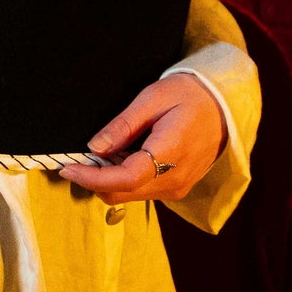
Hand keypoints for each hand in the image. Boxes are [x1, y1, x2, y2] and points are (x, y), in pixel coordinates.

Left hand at [57, 71, 226, 204]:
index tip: (67, 168)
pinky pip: (141, 192)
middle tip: (75, 159)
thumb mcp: (152, 98)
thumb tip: (95, 147)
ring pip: (129, 196)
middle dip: (93, 180)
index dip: (92, 177)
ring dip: (106, 181)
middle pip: (121, 193)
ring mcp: (177, 188)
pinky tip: (119, 159)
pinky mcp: (176, 189)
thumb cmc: (188, 96)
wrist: (223, 107)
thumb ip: (123, 125)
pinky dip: (122, 181)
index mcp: (170, 153)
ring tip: (98, 155)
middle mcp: (174, 179)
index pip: (125, 178)